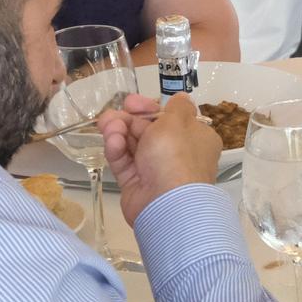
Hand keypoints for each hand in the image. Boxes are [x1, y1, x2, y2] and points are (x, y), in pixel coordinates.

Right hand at [101, 93, 220, 220]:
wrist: (167, 202)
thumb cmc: (176, 155)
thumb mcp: (179, 121)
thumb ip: (177, 106)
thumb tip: (182, 98)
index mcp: (195, 138)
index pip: (170, 119)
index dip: (149, 108)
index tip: (132, 103)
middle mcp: (177, 153)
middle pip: (148, 130)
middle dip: (128, 120)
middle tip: (111, 114)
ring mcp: (155, 169)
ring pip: (133, 145)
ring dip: (118, 132)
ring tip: (107, 125)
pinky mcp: (136, 183)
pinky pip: (125, 162)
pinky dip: (117, 150)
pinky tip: (112, 142)